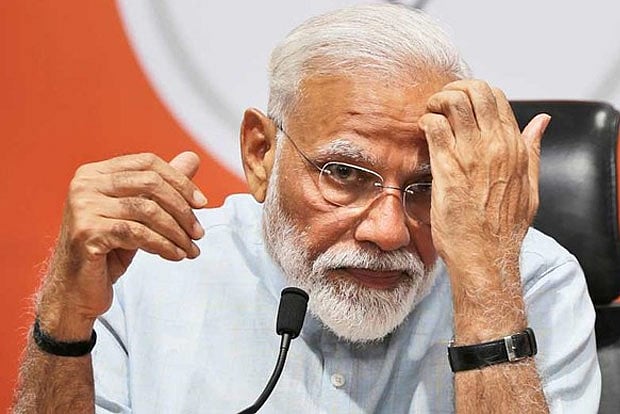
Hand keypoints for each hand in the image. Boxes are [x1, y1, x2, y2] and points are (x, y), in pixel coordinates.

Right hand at [38, 152, 206, 332]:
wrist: (76, 288)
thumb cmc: (109, 249)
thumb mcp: (138, 215)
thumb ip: (162, 187)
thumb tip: (192, 158)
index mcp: (96, 172)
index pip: (148, 163)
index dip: (180, 181)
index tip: (202, 204)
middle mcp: (85, 183)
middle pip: (150, 183)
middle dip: (182, 208)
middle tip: (199, 232)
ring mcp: (83, 207)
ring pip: (147, 210)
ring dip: (176, 232)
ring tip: (191, 249)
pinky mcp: (86, 232)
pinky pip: (138, 234)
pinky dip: (163, 245)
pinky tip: (175, 255)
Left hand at [419, 80, 549, 287]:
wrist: (485, 256)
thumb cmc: (502, 227)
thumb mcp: (530, 186)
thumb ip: (534, 149)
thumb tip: (542, 121)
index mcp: (514, 147)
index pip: (496, 97)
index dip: (474, 92)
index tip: (460, 103)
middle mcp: (495, 145)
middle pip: (475, 91)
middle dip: (454, 89)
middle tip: (441, 103)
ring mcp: (471, 155)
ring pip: (453, 102)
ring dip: (437, 102)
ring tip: (430, 115)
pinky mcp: (448, 167)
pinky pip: (434, 126)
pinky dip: (425, 121)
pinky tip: (423, 131)